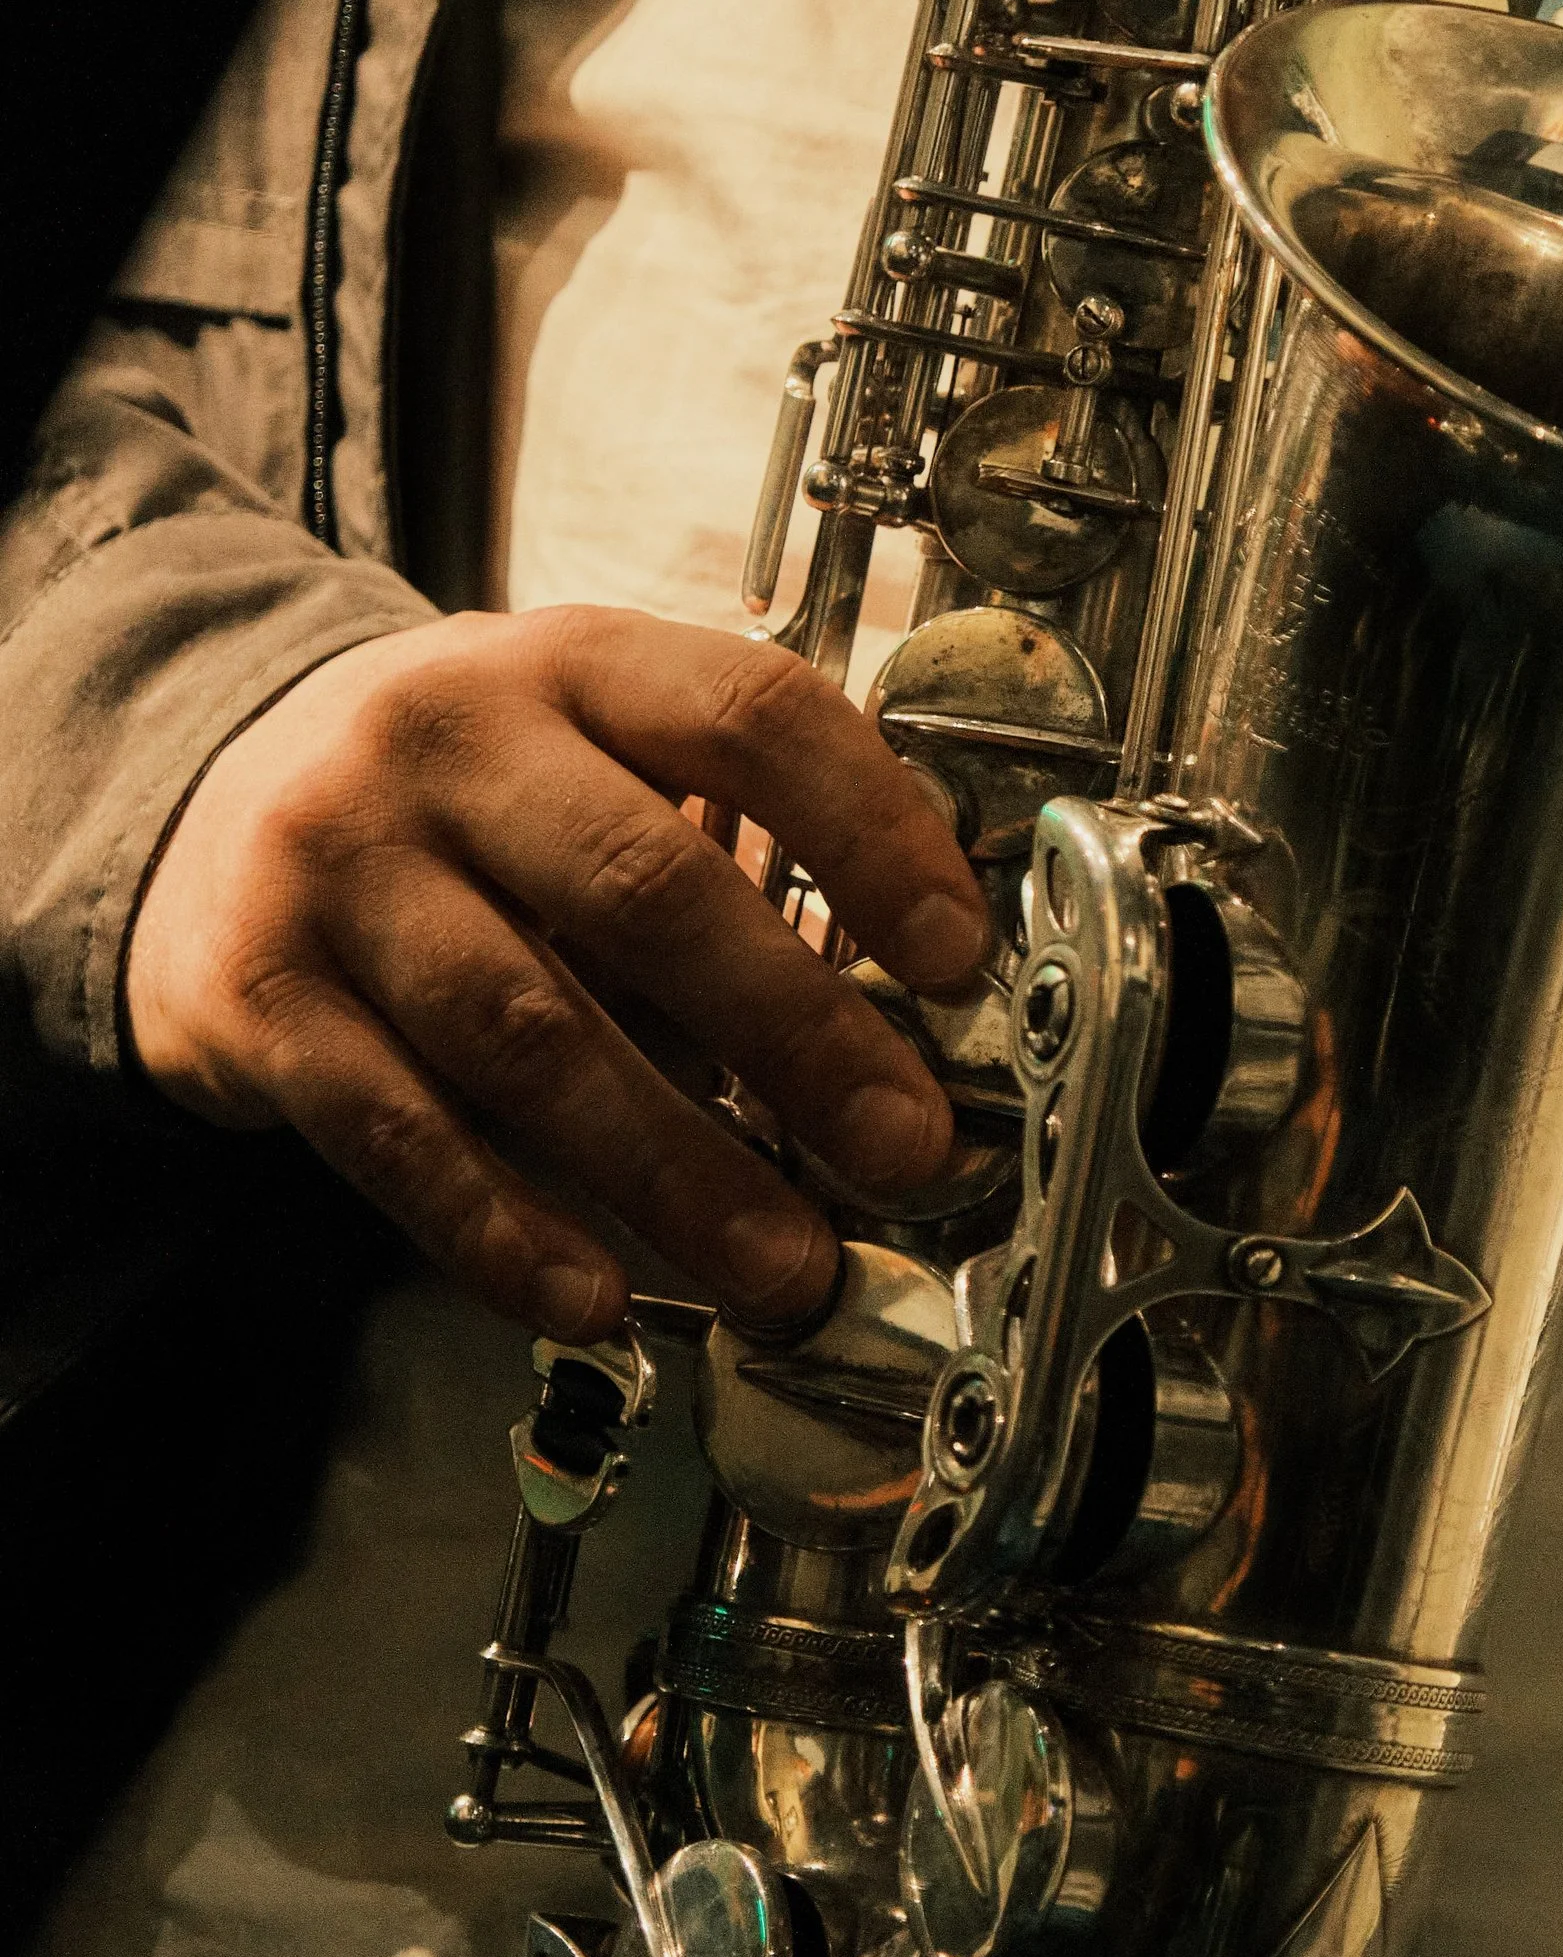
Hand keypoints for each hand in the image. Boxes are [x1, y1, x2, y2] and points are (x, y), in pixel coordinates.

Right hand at [125, 609, 990, 1342]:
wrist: (211, 796)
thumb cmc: (467, 796)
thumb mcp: (594, 748)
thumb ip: (731, 840)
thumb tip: (909, 1013)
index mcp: (576, 661)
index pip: (750, 714)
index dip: (872, 832)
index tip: (957, 954)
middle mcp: (448, 741)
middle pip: (647, 888)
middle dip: (797, 1033)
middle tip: (900, 1144)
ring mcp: (338, 864)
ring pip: (528, 1033)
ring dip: (674, 1170)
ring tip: (781, 1264)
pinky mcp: (256, 995)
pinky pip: (397, 1134)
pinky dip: (505, 1229)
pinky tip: (597, 1295)